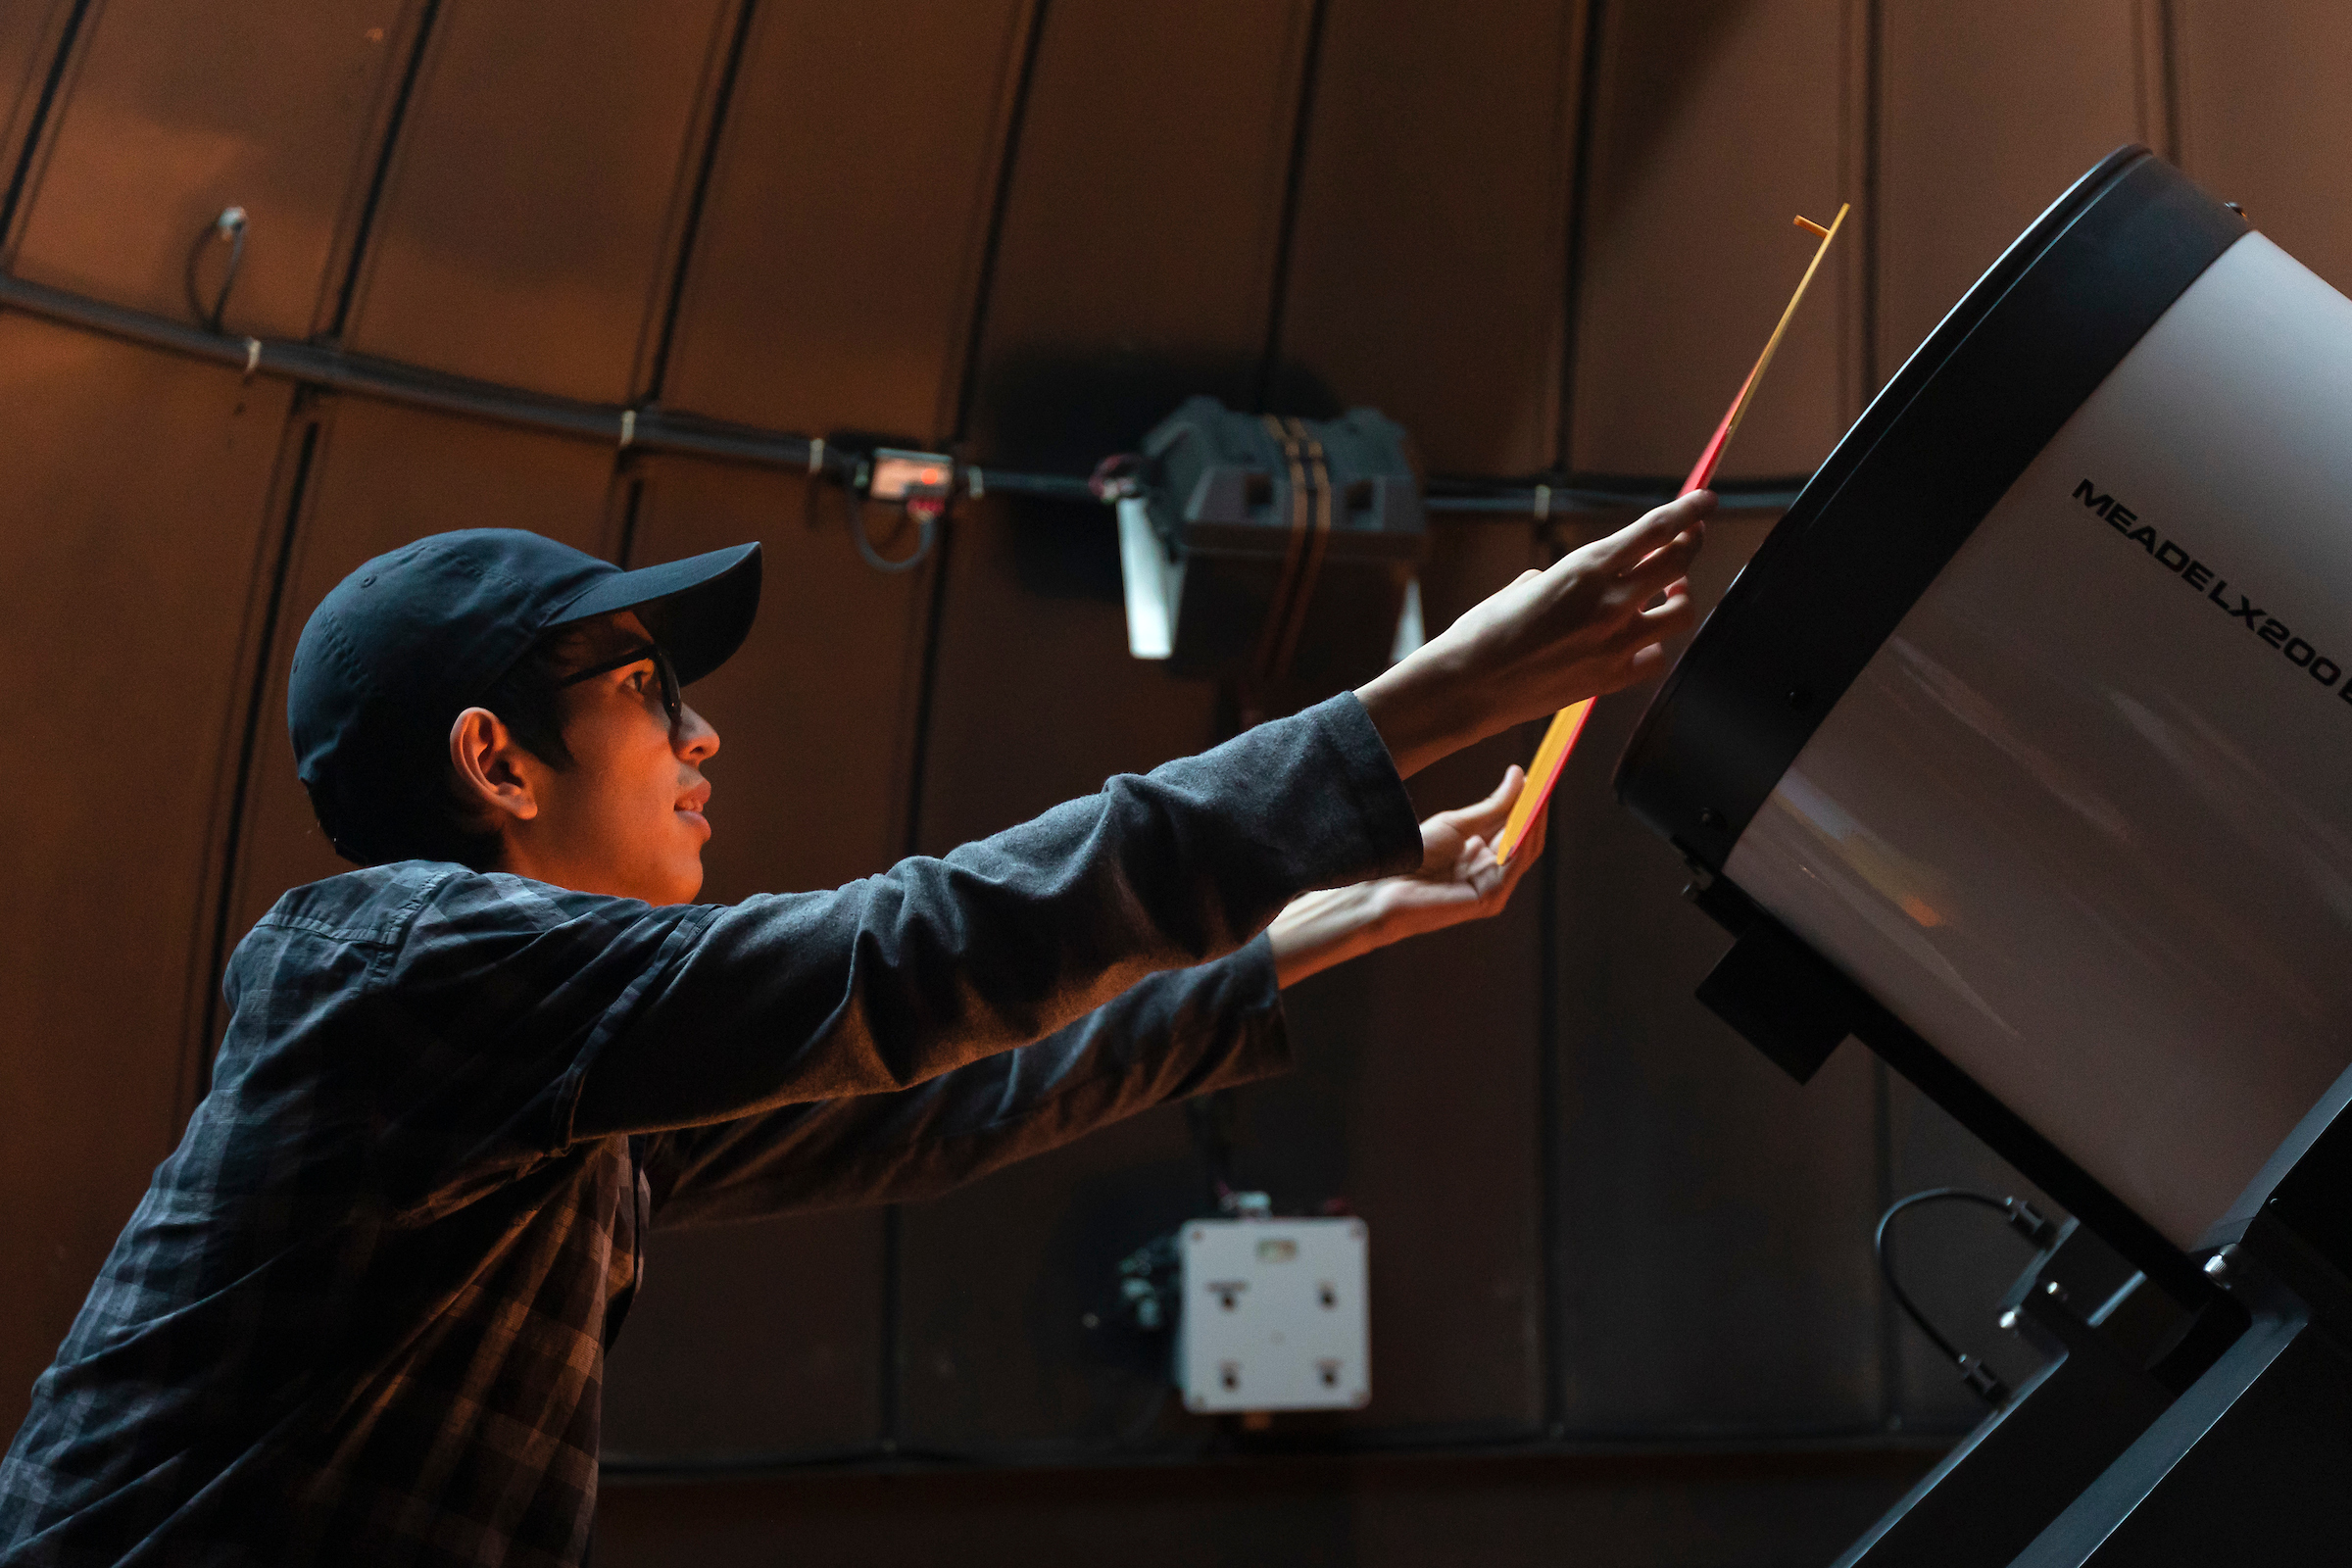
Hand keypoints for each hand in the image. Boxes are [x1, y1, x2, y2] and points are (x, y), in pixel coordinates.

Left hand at [1267, 765, 1547, 987]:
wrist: (1383, 886)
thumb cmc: (1413, 856)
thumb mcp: (1458, 823)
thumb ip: (1493, 806)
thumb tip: (1521, 774)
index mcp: (1483, 857)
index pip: (1517, 829)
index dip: (1532, 803)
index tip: (1543, 774)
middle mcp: (1492, 873)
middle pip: (1526, 839)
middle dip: (1538, 808)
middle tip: (1548, 777)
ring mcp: (1493, 889)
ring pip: (1525, 851)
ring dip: (1535, 820)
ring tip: (1542, 790)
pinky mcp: (1488, 899)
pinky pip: (1513, 865)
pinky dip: (1522, 840)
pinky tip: (1526, 816)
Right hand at [1354, 490, 1709, 777]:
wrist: (1467, 687)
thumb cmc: (1482, 632)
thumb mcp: (1522, 587)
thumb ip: (1562, 578)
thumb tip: (1574, 581)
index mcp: (1584, 569)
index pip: (1655, 530)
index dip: (1688, 511)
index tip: (1706, 501)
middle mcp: (1609, 603)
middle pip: (1678, 562)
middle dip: (1691, 542)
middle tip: (1692, 536)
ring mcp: (1615, 644)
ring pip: (1681, 611)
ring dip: (1681, 594)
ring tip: (1671, 590)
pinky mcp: (1611, 679)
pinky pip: (1655, 656)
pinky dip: (1655, 644)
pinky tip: (1643, 639)